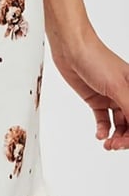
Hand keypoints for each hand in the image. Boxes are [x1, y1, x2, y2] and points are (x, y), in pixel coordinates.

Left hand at [48, 26, 128, 149]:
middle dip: (127, 137)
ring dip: (116, 136)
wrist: (71, 49)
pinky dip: (103, 129)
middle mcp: (127, 93)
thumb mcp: (117, 86)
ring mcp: (112, 97)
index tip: (127, 143)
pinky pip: (104, 120)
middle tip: (115, 146)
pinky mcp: (96, 100)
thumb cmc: (96, 59)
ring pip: (120, 124)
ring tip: (108, 144)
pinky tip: (100, 135)